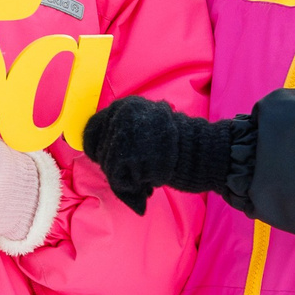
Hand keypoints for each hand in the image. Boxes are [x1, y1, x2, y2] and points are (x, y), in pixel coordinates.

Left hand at [79, 96, 238, 215]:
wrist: (203, 151)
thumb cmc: (177, 143)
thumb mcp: (147, 124)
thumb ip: (122, 133)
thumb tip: (93, 151)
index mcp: (124, 106)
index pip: (92, 129)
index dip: (95, 148)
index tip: (104, 161)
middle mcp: (121, 116)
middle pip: (100, 152)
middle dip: (114, 169)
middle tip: (137, 176)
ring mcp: (125, 135)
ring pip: (109, 168)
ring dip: (125, 181)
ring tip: (146, 183)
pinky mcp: (132, 156)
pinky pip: (120, 180)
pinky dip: (132, 189)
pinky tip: (149, 186)